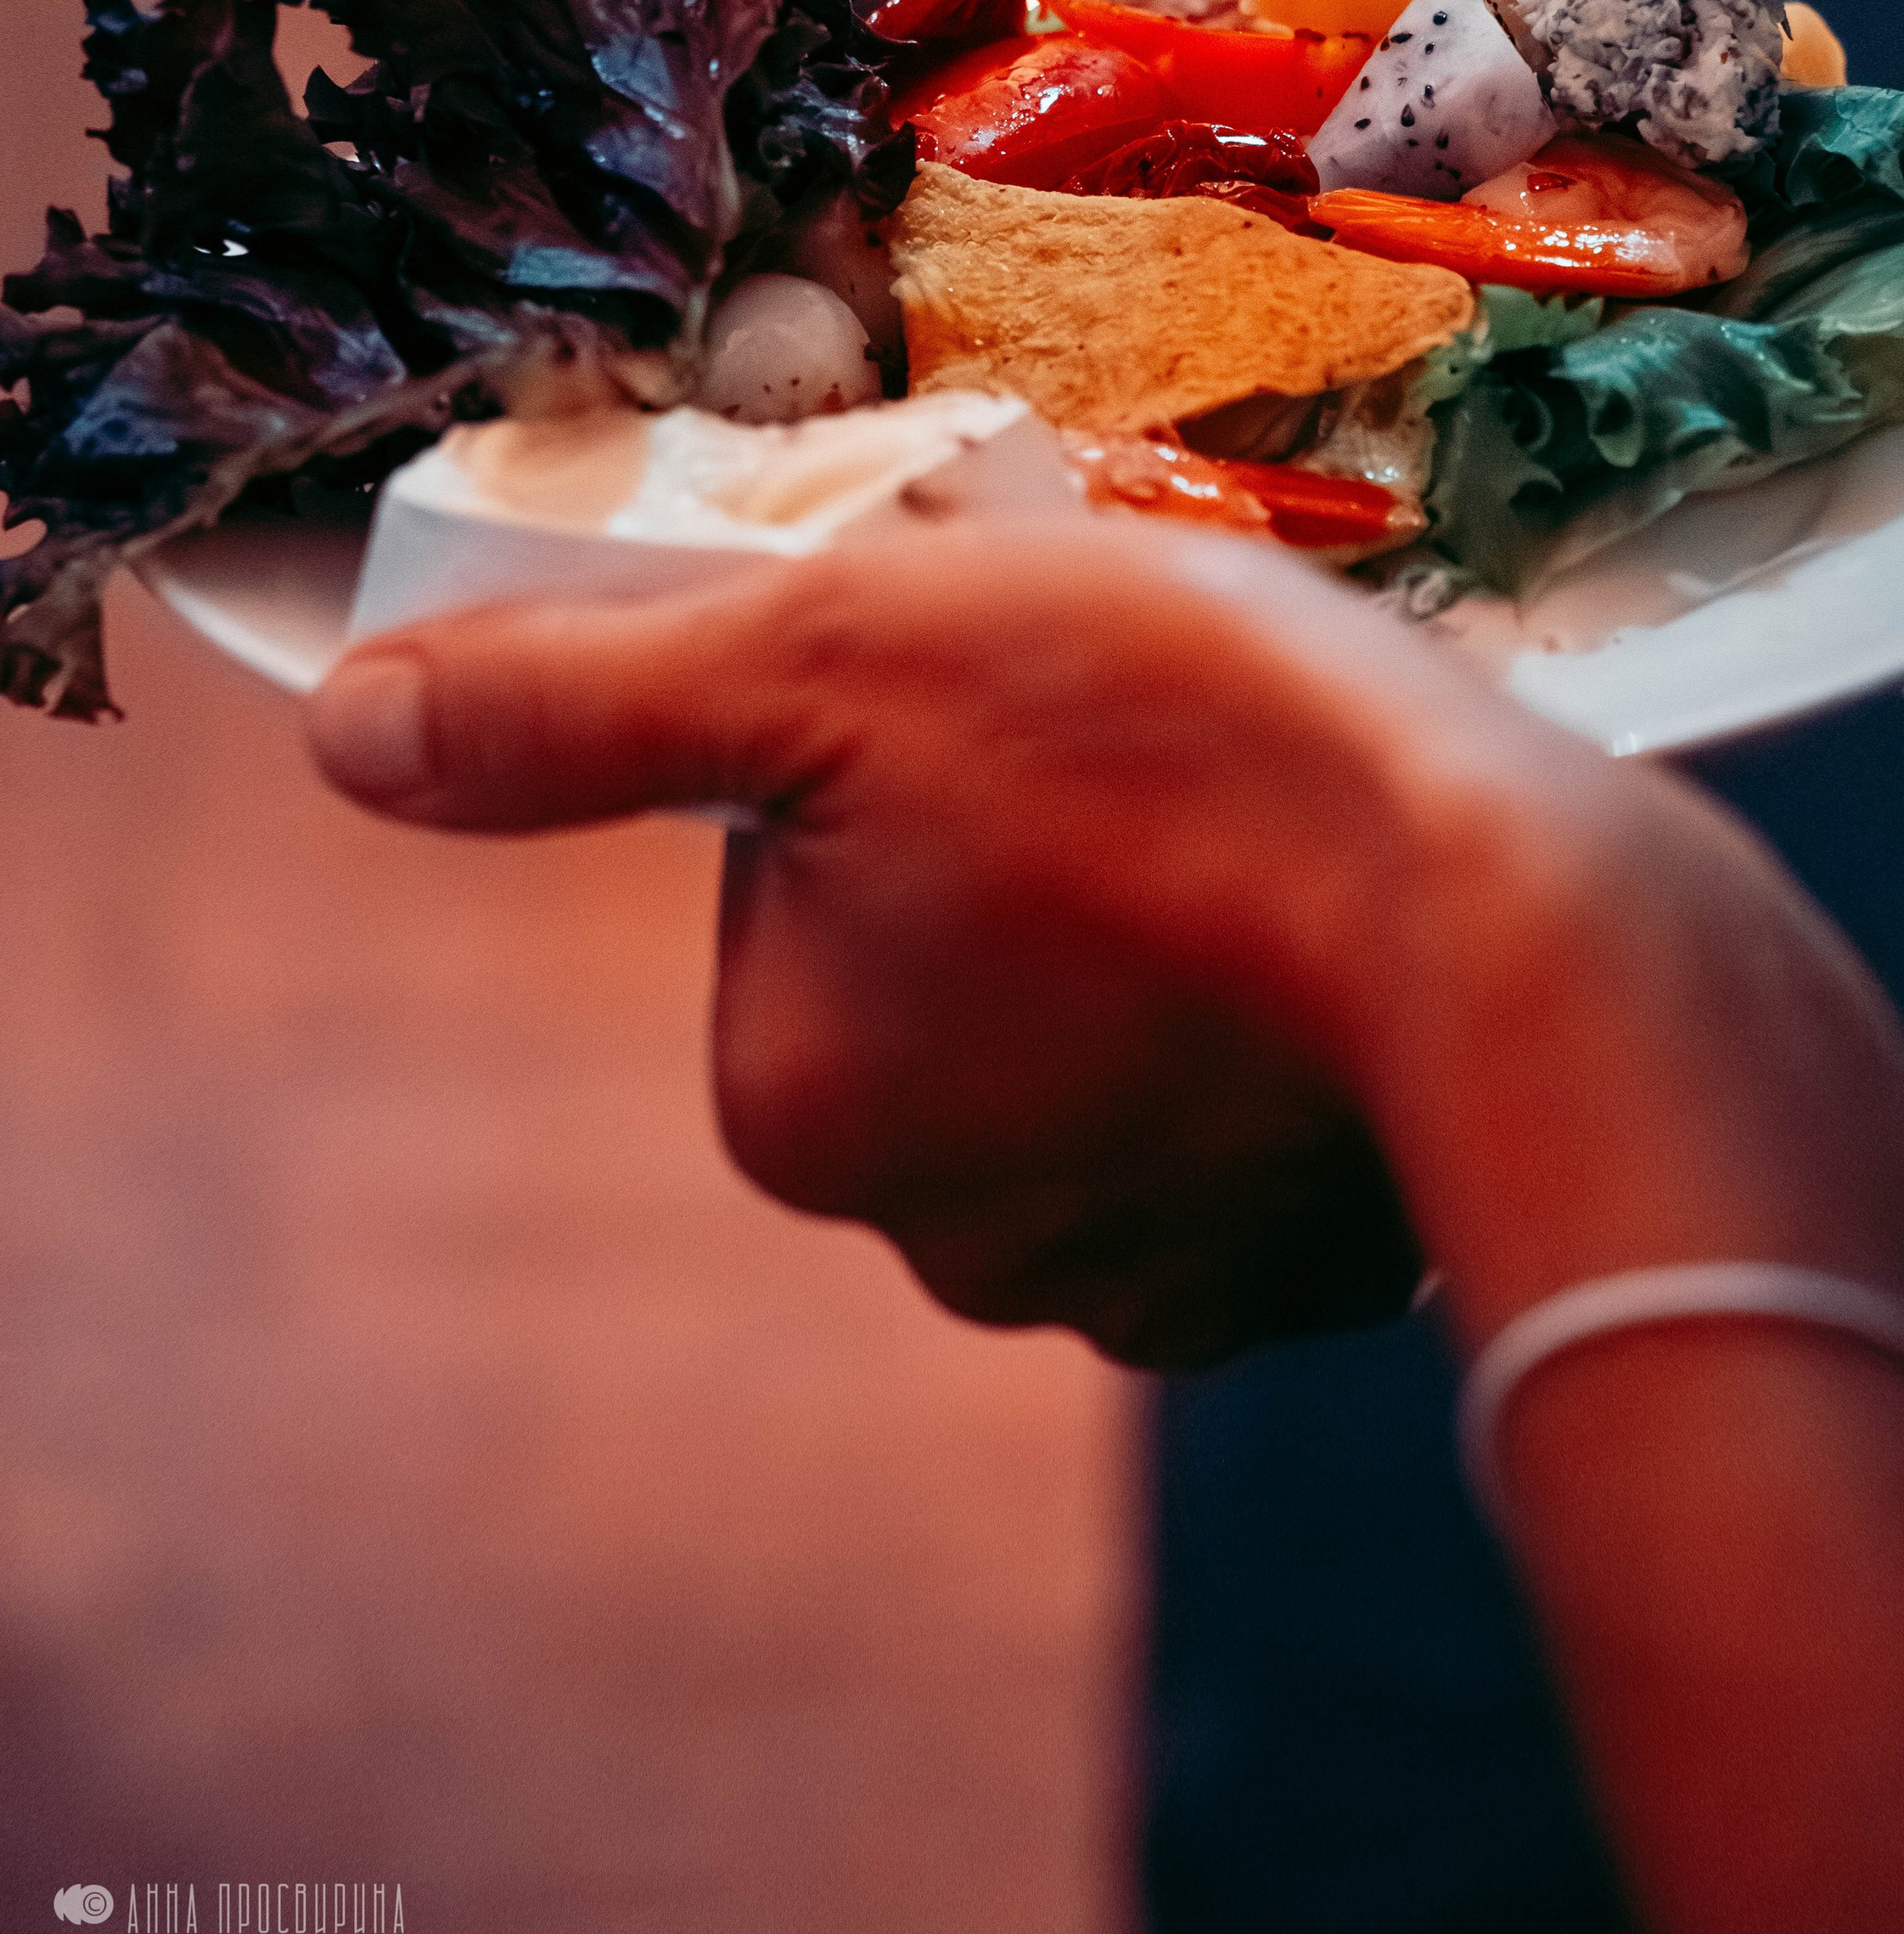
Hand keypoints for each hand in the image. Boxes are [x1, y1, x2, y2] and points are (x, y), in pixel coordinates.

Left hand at [304, 517, 1903, 1365]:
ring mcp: (1122, 1279)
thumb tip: (353, 729)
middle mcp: (937, 1234)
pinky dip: (1253, 1032)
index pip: (793, 868)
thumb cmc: (1171, 748)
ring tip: (1251, 832)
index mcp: (797, 1095)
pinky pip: (1217, 1121)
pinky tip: (1319, 947)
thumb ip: (579, 704)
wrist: (1521, 925)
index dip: (897, 742)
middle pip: (937, 963)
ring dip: (1144, 934)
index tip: (1019, 697)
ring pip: (1085, 1038)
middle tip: (1146, 750)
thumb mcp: (835, 652)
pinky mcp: (1277, 1281)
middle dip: (1015, 851)